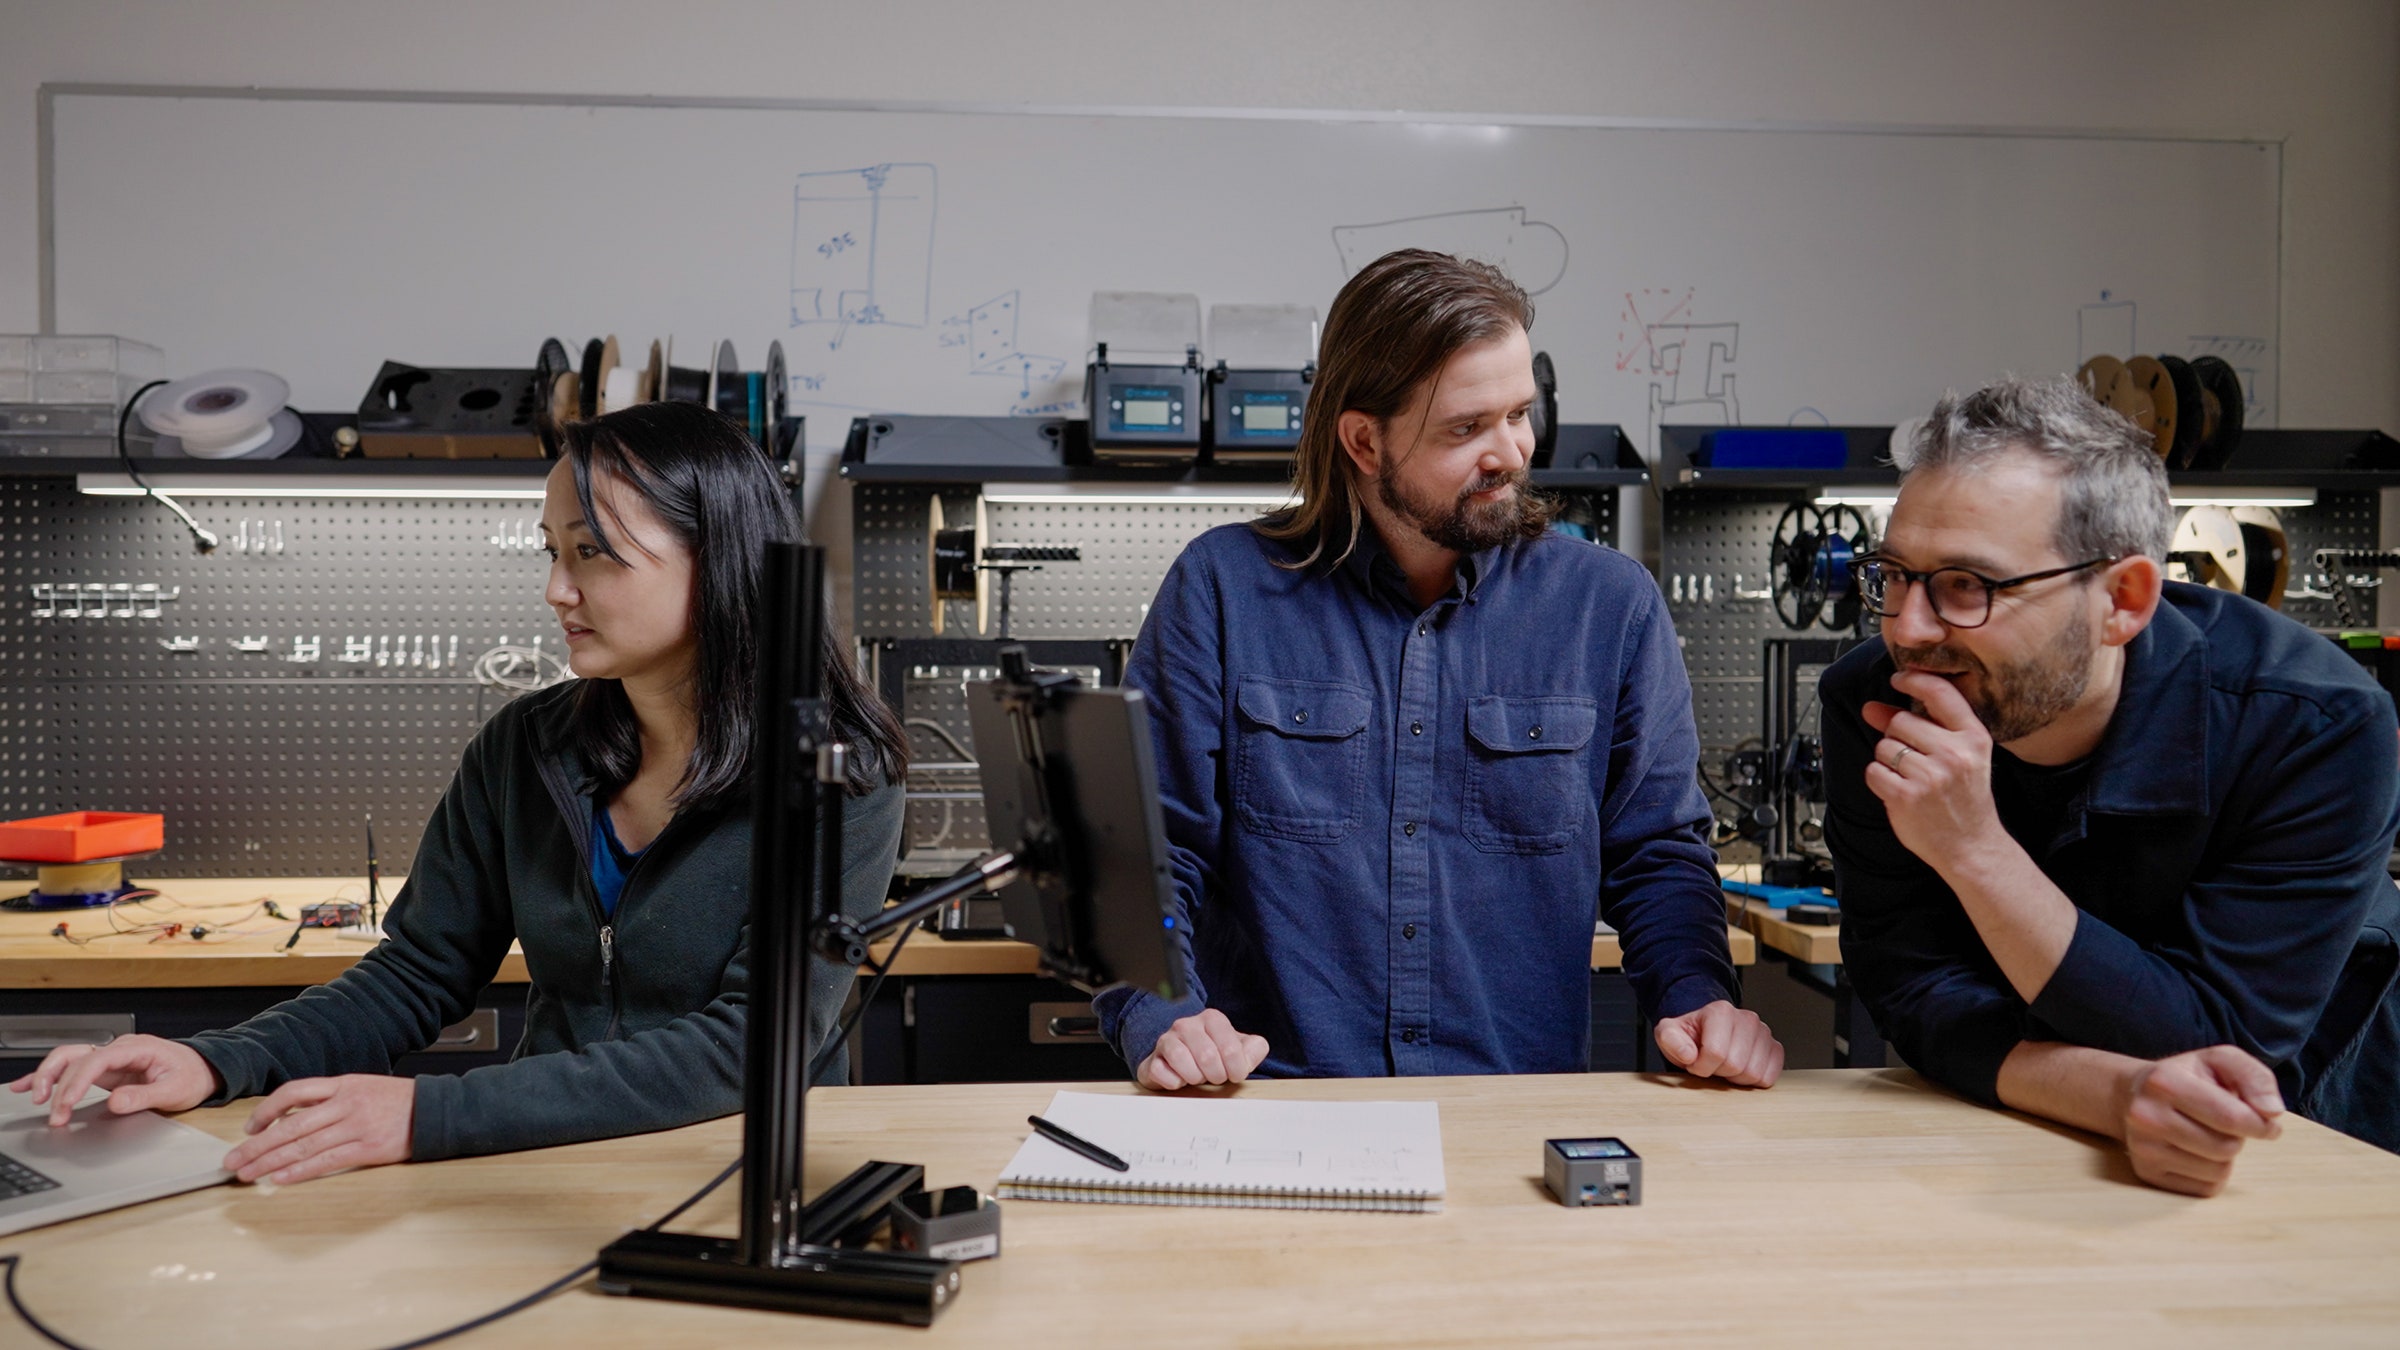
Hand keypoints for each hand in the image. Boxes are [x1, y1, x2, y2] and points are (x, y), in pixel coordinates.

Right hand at [9, 1035, 218, 1124]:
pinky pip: (73, 1068)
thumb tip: (115, 1102)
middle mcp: (120, 1049)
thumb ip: (145, 1096)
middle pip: (77, 1057)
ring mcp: (111, 1058)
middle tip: (53, 1112)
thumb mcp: (176, 1089)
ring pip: (69, 1058)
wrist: (204, 1069)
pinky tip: (30, 1086)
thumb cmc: (193, 1076)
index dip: (78, 1081)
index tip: (66, 1102)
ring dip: (47, 1076)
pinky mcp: (106, 1070)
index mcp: (138, 1048)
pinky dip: (50, 1076)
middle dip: (58, 1083)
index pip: (98, 1059)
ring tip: (33, 1097)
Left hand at [222, 1075, 415, 1183]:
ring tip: (248, 1175)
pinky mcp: (368, 1148)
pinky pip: (326, 1161)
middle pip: (291, 1125)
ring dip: (271, 1163)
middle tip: (233, 1161)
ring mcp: (357, 1125)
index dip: (266, 1110)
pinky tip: (280, 1179)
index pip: (294, 1092)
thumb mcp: (362, 1088)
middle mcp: (346, 1103)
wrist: (436, 1111)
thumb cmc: (398, 1102)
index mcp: (343, 1084)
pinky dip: (300, 1171)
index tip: (249, 1128)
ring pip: (304, 1145)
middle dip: (257, 1145)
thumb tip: (291, 1116)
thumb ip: (330, 1099)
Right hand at [1137, 1008, 1268, 1089]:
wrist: (1181, 1061)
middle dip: (1216, 1075)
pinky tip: (1180, 1080)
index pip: (1231, 1048)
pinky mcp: (1152, 1059)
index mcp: (1212, 1019)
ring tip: (1198, 1078)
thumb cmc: (1214, 1055)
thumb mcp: (1240, 1049)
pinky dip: (1174, 1083)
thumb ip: (1254, 1049)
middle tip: (1216, 1077)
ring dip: (1195, 1078)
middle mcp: (1187, 1024)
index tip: (1234, 1074)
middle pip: (1207, 1057)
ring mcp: (1167, 1040)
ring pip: (1183, 1062)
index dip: (1236, 1069)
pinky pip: (1162, 1073)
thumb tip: (1249, 1056)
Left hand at [1653, 1000, 1783, 1086]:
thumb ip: (1670, 1040)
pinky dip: (1752, 1080)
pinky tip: (1740, 1068)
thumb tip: (1689, 1054)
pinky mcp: (1775, 1049)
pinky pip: (1768, 1078)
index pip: (1716, 1052)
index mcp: (1720, 1011)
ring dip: (1734, 1078)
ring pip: (1753, 1074)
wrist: (1705, 1035)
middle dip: (1718, 1071)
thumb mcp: (1668, 1034)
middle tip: (1710, 1063)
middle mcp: (1747, 1018)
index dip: (1701, 1065)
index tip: (1694, 1061)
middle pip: (1735, 1065)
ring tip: (1724, 1065)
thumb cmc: (1689, 1037)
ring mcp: (1764, 1033)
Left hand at [1861, 670, 2008, 872]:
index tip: (1899, 679)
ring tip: (1911, 778)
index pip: (1939, 693)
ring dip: (1888, 760)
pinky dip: (1879, 780)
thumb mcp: (1959, 757)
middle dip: (1897, 736)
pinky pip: (1873, 771)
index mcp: (1973, 738)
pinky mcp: (1906, 796)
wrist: (1972, 846)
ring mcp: (1930, 776)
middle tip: (1915, 759)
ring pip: (1883, 746)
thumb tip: (1872, 708)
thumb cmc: (1964, 799)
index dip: (1913, 680)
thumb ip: (1920, 726)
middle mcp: (1954, 754)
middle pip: (1900, 721)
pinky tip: (1900, 791)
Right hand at [2116, 1045, 2282, 1196]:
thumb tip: (2271, 1113)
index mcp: (2164, 1081)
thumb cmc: (2186, 1077)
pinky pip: (2205, 1188)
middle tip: (2226, 1123)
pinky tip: (2196, 1152)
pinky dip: (2211, 1173)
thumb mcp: (2219, 1061)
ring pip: (2219, 1170)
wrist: (2131, 1095)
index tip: (2267, 1121)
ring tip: (2209, 1134)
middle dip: (2238, 1137)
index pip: (2231, 1118)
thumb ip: (2254, 1077)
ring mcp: (2143, 1148)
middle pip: (2226, 1147)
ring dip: (2226, 1156)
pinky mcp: (2147, 1173)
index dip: (2261, 1124)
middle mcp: (2146, 1116)